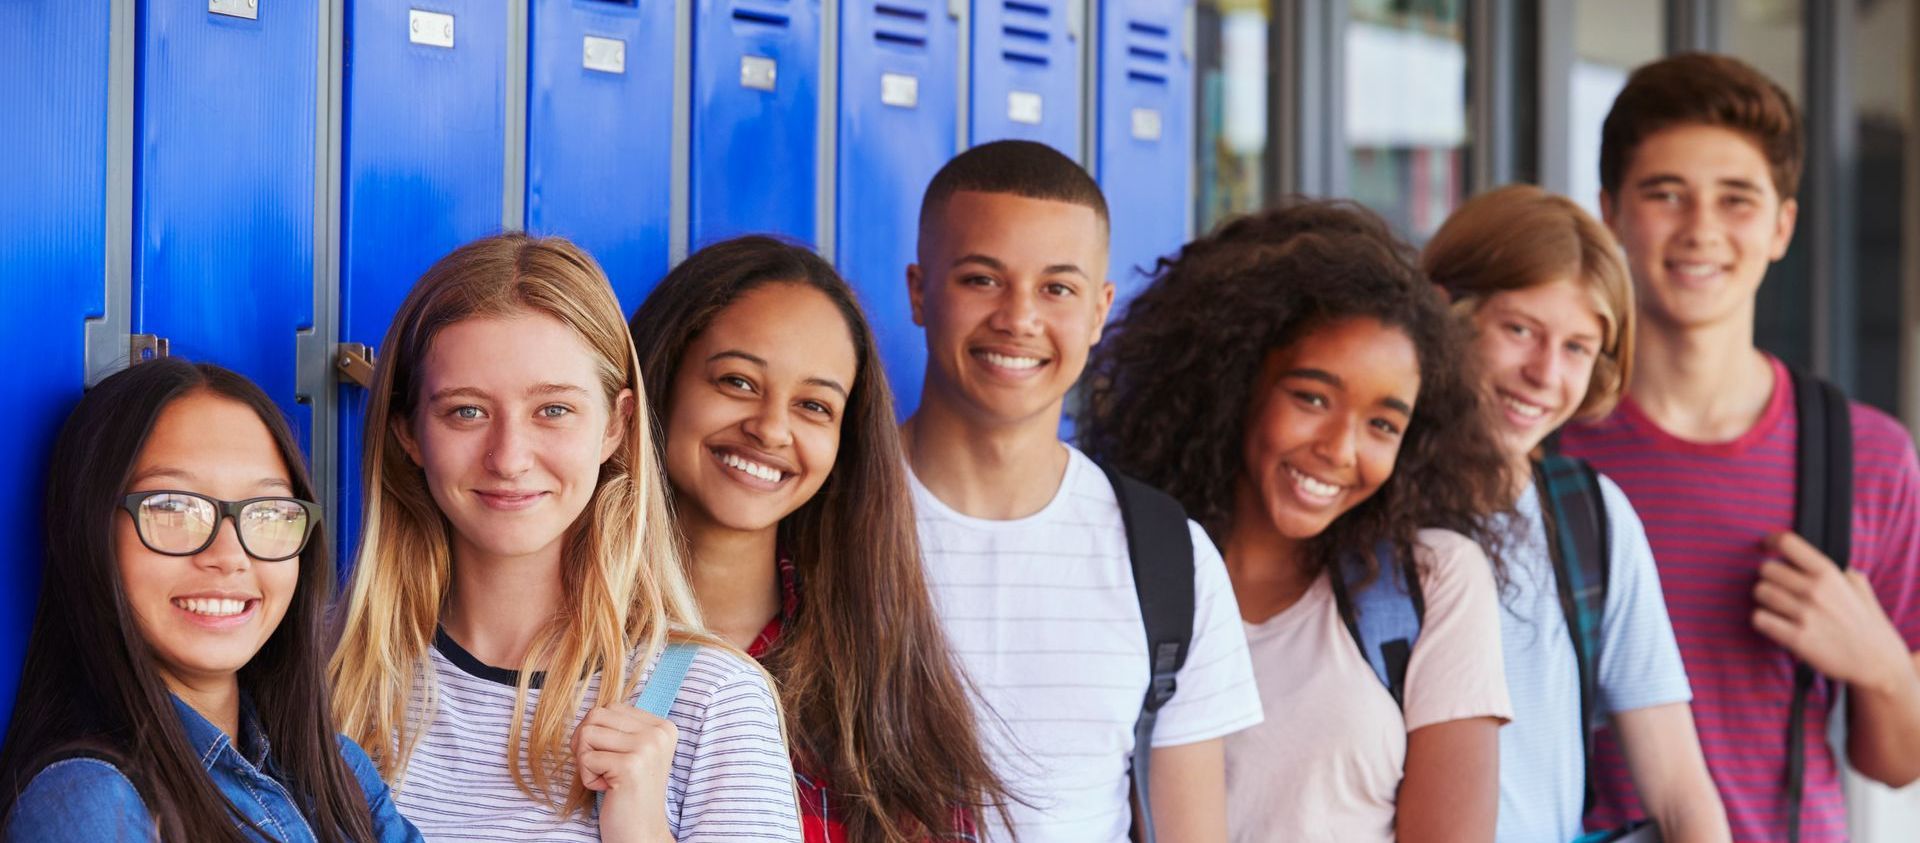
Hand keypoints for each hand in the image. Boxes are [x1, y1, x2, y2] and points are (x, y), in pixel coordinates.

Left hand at [575, 704, 677, 842]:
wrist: (641, 833)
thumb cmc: (630, 794)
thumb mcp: (633, 752)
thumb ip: (619, 728)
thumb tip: (590, 711)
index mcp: (663, 727)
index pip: (611, 707)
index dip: (596, 732)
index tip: (610, 757)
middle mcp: (659, 733)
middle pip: (596, 716)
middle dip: (586, 743)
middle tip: (599, 767)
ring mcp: (647, 747)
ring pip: (587, 734)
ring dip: (585, 761)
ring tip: (605, 777)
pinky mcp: (630, 765)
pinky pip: (586, 758)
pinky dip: (587, 777)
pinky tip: (607, 789)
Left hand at [1752, 531, 1912, 693]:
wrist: (1877, 662)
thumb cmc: (1867, 624)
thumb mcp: (1859, 586)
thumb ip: (1836, 570)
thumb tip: (1815, 559)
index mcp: (1829, 573)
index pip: (1788, 543)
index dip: (1771, 542)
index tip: (1766, 547)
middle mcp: (1815, 590)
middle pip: (1766, 569)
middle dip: (1769, 578)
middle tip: (1778, 588)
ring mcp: (1805, 614)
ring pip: (1760, 592)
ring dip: (1764, 599)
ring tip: (1779, 608)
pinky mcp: (1797, 638)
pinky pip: (1759, 618)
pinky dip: (1763, 620)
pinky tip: (1775, 623)